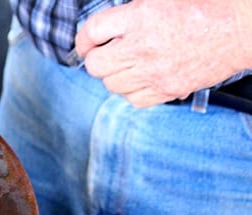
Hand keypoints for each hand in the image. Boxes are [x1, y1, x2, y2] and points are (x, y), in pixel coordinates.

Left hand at [75, 0, 251, 106]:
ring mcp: (154, 72)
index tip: (86, 43)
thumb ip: (130, 10)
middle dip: (96, 59)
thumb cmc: (204, 7)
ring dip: (114, 75)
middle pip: (95, 65)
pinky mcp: (167, 90)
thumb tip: (106, 27)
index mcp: (139, 17)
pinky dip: (132, 91)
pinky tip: (141, 78)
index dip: (83, 39)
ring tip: (127, 64)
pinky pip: (133, 100)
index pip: (92, 32)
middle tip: (104, 54)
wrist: (239, 28)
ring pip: (111, 85)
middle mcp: (142, 47)